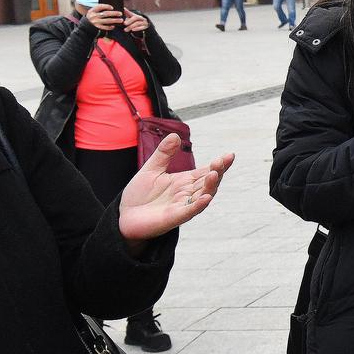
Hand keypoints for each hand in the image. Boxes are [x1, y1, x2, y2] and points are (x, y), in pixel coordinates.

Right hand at [84, 3, 121, 31]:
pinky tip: (114, 26)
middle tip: (120, 13)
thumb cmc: (91, 17)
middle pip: (105, 14)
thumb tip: (111, 8)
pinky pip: (105, 27)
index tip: (112, 7)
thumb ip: (99, 10)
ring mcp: (96, 22)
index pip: (100, 6)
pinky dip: (110, 27)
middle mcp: (94, 16)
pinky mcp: (97, 28)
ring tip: (121, 20)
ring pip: (107, 21)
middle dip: (114, 13)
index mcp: (92, 11)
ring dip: (115, 20)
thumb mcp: (93, 12)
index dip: (106, 6)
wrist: (85, 27)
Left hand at [118, 135, 235, 241]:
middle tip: (222, 161)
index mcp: (184, 182)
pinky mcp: (174, 218)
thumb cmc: (139, 195)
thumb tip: (175, 135)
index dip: (219, 164)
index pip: (206, 171)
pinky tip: (206, 197)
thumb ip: (163, 154)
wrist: (124, 216)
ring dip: (210, 186)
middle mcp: (187, 194)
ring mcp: (182, 206)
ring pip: (202, 196)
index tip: (229, 155)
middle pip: (208, 183)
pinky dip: (198, 205)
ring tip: (216, 174)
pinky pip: (189, 212)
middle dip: (217, 172)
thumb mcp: (151, 169)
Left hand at [122, 10, 149, 34]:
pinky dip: (137, 29)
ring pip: (137, 23)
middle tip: (124, 23)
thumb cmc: (136, 22)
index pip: (131, 13)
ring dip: (131, 26)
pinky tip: (132, 30)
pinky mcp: (145, 27)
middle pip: (135, 18)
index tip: (123, 11)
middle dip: (129, 21)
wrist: (144, 26)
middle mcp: (140, 18)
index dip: (127, 12)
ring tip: (125, 29)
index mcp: (136, 15)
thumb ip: (127, 13)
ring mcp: (143, 22)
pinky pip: (141, 27)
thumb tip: (123, 8)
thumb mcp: (131, 18)